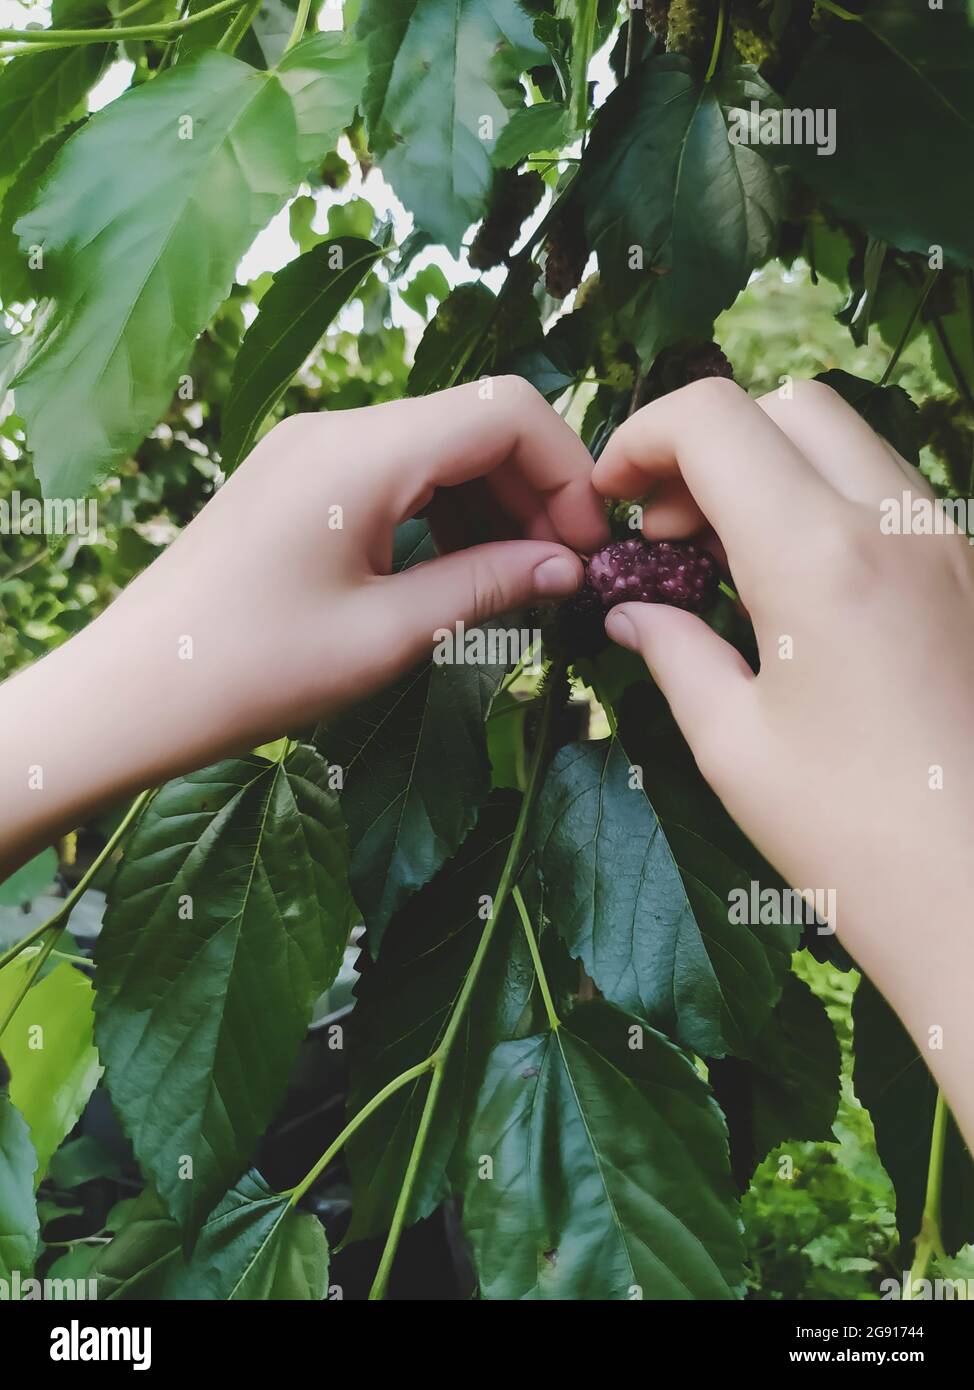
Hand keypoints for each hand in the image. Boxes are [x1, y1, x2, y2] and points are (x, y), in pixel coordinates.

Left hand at [0, 378, 606, 874]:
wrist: (133, 689)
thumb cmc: (255, 669)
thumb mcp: (387, 634)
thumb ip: (487, 584)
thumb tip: (570, 567)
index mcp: (363, 452)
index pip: (506, 410)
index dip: (568, 470)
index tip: (589, 548)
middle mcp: (338, 427)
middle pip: (475, 422)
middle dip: (535, 490)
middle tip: (564, 575)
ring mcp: (312, 448)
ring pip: (438, 445)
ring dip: (492, 502)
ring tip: (516, 580)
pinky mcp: (297, 478)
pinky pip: (395, 469)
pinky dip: (443, 508)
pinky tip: (457, 566)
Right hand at [594, 377, 973, 1141]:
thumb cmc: (856, 839)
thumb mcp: (734, 746)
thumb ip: (674, 653)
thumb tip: (631, 613)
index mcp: (818, 556)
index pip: (713, 419)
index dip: (640, 437)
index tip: (611, 497)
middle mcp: (897, 526)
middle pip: (787, 406)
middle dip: (708, 444)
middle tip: (665, 532)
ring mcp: (950, 547)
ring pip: (848, 443)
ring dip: (771, 472)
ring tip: (724, 565)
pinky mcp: (972, 578)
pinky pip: (890, 498)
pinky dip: (826, 507)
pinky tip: (795, 593)